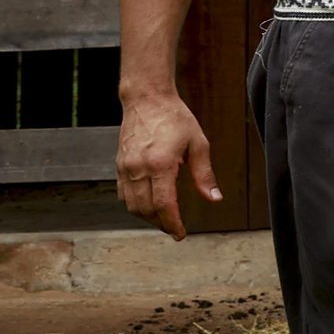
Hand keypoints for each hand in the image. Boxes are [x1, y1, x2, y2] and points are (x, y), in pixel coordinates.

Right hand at [116, 91, 218, 240]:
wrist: (147, 99)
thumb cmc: (175, 118)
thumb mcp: (198, 144)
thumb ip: (205, 174)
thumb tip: (214, 198)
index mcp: (160, 164)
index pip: (164, 204)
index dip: (172, 223)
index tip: (181, 234)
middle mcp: (138, 168)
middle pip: (146, 209)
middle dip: (161, 224)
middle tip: (175, 229)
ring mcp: (125, 167)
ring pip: (131, 205)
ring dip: (147, 217)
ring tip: (164, 220)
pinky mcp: (119, 165)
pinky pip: (123, 194)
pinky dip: (135, 205)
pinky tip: (149, 206)